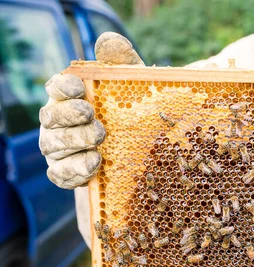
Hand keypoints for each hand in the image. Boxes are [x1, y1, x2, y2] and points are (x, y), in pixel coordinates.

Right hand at [39, 32, 143, 188]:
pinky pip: (61, 174)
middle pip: (50, 118)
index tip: (79, 87)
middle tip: (93, 118)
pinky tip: (93, 165)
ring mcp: (59, 148)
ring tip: (99, 142)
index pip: (56, 87)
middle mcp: (57, 122)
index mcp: (69, 97)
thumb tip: (109, 42)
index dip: (63, 87)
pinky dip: (74, 170)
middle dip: (69, 117)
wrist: (140, 149)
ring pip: (53, 146)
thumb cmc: (130, 109)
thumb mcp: (133, 84)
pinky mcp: (66, 172)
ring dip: (74, 143)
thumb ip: (121, 62)